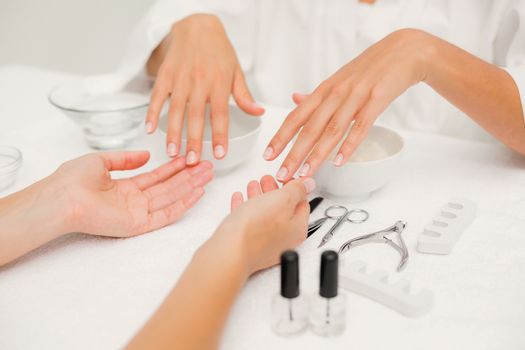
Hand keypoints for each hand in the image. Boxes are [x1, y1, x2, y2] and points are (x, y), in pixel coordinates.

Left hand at [50, 151, 212, 235]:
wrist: (62, 198)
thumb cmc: (72, 181)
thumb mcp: (100, 161)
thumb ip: (125, 159)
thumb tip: (147, 155)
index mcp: (125, 188)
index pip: (156, 177)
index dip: (174, 168)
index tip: (189, 159)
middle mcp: (134, 201)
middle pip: (169, 187)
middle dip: (189, 176)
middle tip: (207, 166)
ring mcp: (138, 213)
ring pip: (172, 198)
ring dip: (191, 186)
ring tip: (208, 175)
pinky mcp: (139, 224)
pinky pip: (166, 214)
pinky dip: (184, 204)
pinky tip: (197, 193)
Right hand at [145, 14, 263, 163]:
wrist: (197, 25)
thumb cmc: (219, 51)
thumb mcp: (236, 71)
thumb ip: (244, 95)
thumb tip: (258, 113)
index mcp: (219, 82)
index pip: (220, 114)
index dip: (220, 136)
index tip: (219, 155)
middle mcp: (199, 81)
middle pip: (196, 116)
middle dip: (194, 140)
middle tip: (191, 161)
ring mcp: (180, 78)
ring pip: (175, 109)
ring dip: (173, 132)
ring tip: (172, 152)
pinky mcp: (165, 74)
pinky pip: (157, 96)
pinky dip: (151, 112)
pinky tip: (149, 129)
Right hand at [211, 176, 314, 274]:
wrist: (230, 250)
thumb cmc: (255, 230)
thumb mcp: (282, 200)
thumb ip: (296, 190)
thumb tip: (308, 184)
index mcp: (297, 228)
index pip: (302, 204)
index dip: (294, 188)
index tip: (287, 178)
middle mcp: (283, 239)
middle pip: (282, 209)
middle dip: (274, 191)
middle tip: (268, 180)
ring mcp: (264, 243)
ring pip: (264, 214)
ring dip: (259, 196)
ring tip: (253, 185)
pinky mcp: (247, 243)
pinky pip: (248, 221)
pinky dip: (245, 207)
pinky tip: (240, 198)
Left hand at [264, 29, 430, 181]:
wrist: (404, 51)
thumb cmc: (371, 68)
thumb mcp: (339, 79)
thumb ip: (317, 95)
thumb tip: (295, 99)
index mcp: (324, 90)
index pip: (296, 117)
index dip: (281, 137)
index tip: (268, 155)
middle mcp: (336, 93)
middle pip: (310, 128)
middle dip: (293, 153)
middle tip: (282, 174)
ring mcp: (355, 96)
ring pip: (332, 129)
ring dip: (316, 154)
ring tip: (305, 173)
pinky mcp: (376, 100)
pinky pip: (360, 126)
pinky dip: (349, 145)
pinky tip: (339, 161)